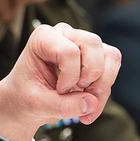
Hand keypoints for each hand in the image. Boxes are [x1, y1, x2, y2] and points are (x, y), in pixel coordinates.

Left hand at [0, 23, 120, 140]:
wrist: (28, 101)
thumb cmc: (26, 97)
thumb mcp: (37, 105)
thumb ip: (62, 105)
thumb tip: (92, 103)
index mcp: (43, 37)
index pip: (68, 51)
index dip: (69, 77)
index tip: (56, 90)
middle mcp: (65, 33)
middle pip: (93, 44)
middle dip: (89, 76)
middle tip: (73, 94)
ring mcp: (83, 42)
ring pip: (111, 55)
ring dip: (101, 85)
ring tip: (83, 102)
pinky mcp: (97, 56)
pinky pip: (113, 69)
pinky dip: (104, 92)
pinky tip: (89, 106)